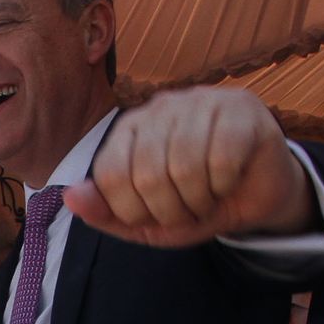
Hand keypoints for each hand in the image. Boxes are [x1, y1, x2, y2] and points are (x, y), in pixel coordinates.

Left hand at [65, 87, 316, 247]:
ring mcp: (201, 100)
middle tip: (187, 211)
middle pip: (147, 175)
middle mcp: (160, 107)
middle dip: (169, 211)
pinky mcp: (240, 107)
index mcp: (128, 129)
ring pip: (185, 167)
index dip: (133, 212)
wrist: (253, 196)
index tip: (153, 216)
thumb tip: (70, 197)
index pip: (110, 176)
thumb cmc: (193, 204)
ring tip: (207, 196)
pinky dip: (224, 185)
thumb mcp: (144, 222)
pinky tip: (230, 180)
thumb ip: (105, 213)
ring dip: (198, 201)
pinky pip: (222, 159)